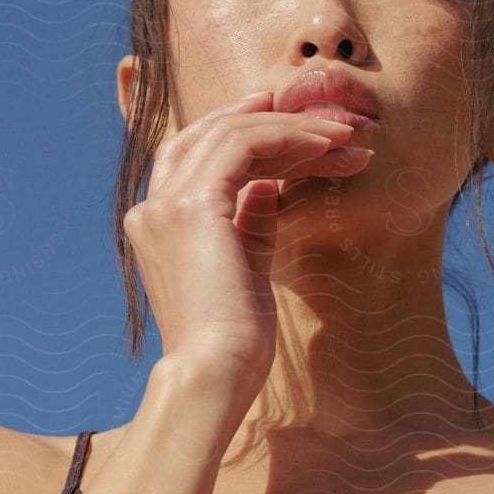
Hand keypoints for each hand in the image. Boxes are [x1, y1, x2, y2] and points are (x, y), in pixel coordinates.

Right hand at [123, 87, 373, 388]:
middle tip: (324, 121)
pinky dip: (285, 138)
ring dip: (290, 128)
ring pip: (229, 133)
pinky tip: (324, 147)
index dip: (241, 131)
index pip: (195, 155)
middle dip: (269, 121)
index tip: (289, 123)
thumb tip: (265, 184)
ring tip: (341, 137)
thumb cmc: (236, 339)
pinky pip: (243, 146)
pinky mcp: (192, 206)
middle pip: (208, 134)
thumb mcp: (245, 266)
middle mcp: (152, 208)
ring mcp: (166, 204)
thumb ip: (248, 221)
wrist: (217, 372)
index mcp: (157, 224)